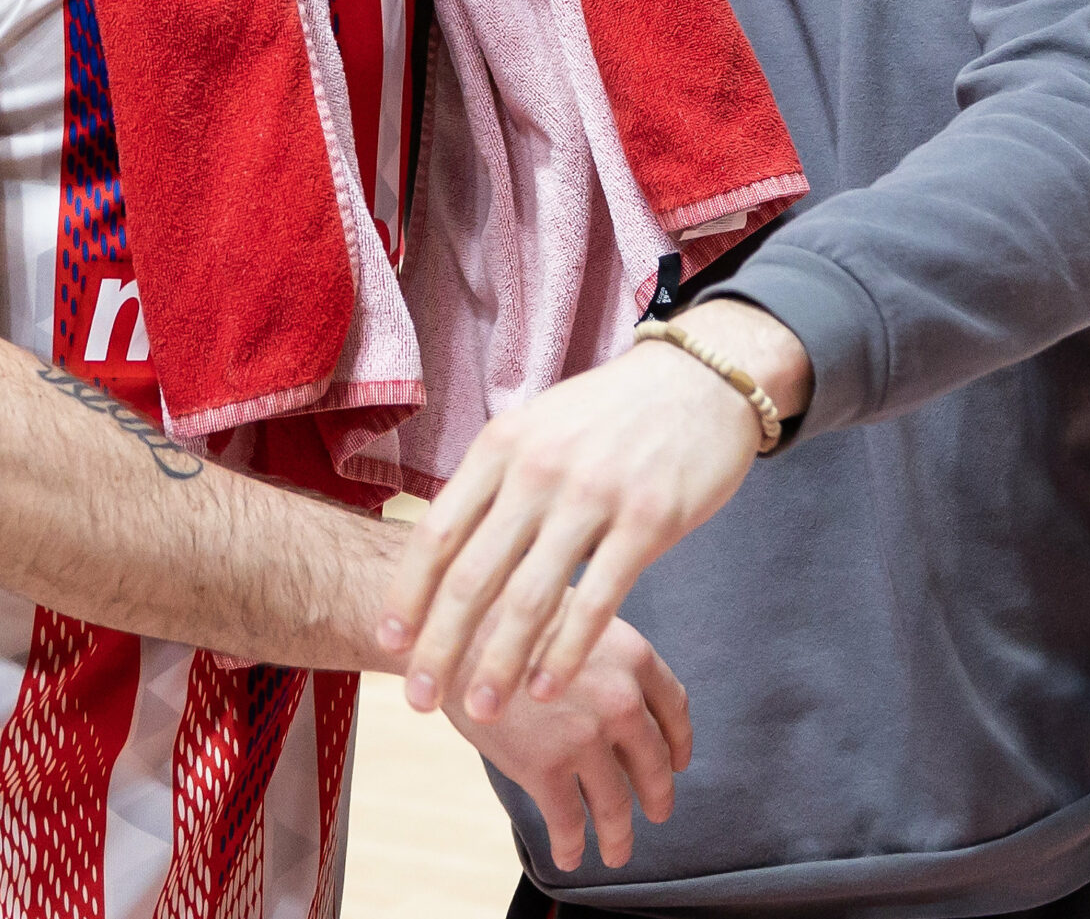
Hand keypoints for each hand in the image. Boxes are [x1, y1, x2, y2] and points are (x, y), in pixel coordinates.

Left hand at [382, 300, 803, 726]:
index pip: (437, 531)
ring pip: (532, 597)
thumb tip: (446, 555)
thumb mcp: (536, 428)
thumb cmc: (608, 415)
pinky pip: (599, 600)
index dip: (409, 593)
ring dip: (499, 663)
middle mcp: (538, 468)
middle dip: (440, 645)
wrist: (699, 379)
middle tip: (418, 698)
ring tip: (481, 711)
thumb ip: (494, 483)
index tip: (389, 642)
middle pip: (473, 574)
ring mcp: (594, 494)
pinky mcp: (649, 519)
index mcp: (501, 445)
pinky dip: (566, 653)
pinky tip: (547, 690)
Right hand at [444, 616, 691, 872]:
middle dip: (658, 795)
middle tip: (657, 811)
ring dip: (618, 834)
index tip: (677, 762)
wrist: (451, 628)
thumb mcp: (573, 614)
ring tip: (617, 851)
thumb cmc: (504, 612)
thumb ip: (602, 651)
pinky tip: (568, 855)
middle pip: (653, 762)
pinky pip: (568, 820)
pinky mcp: (545, 767)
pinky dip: (571, 845)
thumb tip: (614, 685)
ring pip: (616, 803)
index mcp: (633, 655)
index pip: (674, 708)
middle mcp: (621, 699)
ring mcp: (585, 736)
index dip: (678, 742)